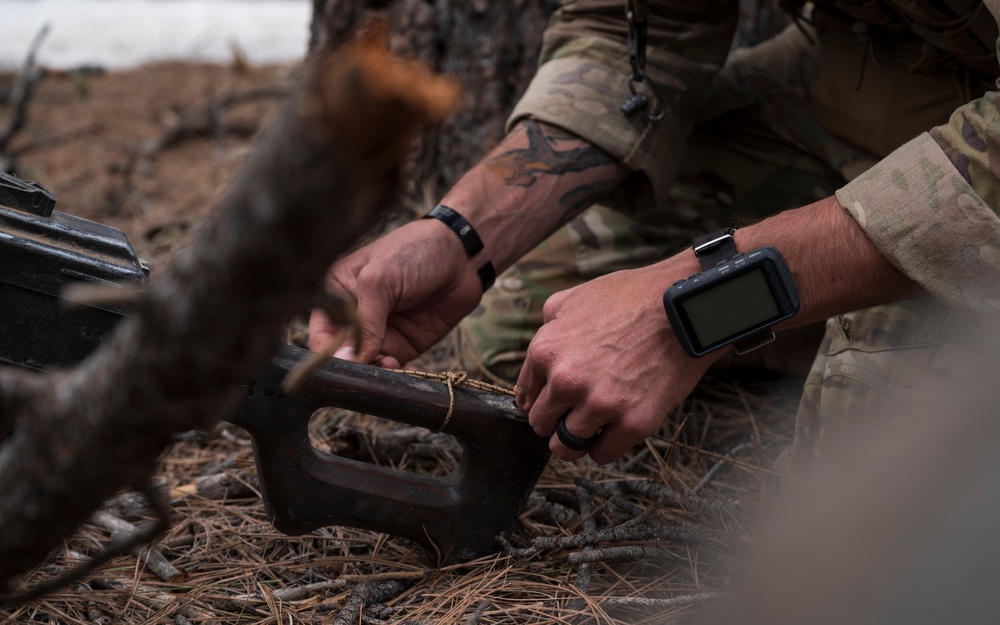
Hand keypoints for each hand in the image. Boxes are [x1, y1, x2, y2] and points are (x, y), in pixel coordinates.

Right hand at [308, 218, 484, 367]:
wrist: (463, 256)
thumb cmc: (415, 253)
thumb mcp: (381, 279)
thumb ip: (365, 321)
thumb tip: (352, 359)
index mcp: (336, 293)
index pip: (321, 332)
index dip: (329, 352)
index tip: (345, 362)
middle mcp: (354, 316)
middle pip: (343, 355)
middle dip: (355, 366)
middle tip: (372, 365)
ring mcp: (379, 333)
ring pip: (367, 366)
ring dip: (377, 372)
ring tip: (392, 364)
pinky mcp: (403, 346)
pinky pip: (392, 369)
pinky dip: (396, 375)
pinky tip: (404, 369)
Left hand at [515, 257, 723, 463]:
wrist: (683, 307)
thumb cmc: (630, 297)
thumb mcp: (573, 298)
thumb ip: (548, 324)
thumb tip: (541, 344)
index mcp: (545, 352)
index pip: (525, 397)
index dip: (539, 401)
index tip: (553, 403)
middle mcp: (566, 381)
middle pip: (542, 425)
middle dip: (554, 421)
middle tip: (572, 414)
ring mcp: (600, 404)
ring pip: (566, 447)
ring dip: (576, 440)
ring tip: (590, 427)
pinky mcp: (634, 422)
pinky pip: (603, 454)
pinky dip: (604, 448)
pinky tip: (611, 432)